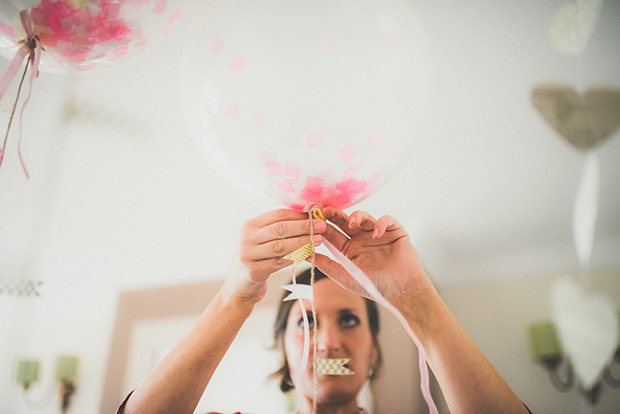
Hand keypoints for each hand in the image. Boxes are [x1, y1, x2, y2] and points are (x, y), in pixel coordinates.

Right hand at [223, 209, 325, 304]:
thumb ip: (279, 228)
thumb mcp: (261, 240)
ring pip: (281, 245)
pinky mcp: (253, 271)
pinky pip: (278, 263)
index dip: (299, 215)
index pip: (278, 215)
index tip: (316, 216)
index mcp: (249, 225)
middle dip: (304, 226)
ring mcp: (248, 255)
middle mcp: (246, 238)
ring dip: (302, 242)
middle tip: (322, 226)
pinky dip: (294, 258)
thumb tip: (307, 214)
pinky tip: (307, 255)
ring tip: (318, 240)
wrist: (239, 287)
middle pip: (280, 228)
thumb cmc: (256, 260)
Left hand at [314, 207, 430, 308]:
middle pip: (345, 221)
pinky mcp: (394, 231)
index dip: (322, 225)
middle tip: (326, 210)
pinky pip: (386, 221)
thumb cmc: (375, 288)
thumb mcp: (346, 277)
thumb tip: (306, 256)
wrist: (402, 292)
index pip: (332, 233)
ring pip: (364, 217)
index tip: (311, 219)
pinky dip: (381, 224)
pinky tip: (376, 234)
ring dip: (357, 216)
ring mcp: (377, 234)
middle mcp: (361, 239)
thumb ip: (327, 266)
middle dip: (335, 214)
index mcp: (348, 249)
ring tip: (352, 223)